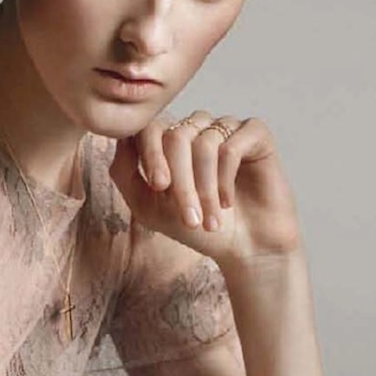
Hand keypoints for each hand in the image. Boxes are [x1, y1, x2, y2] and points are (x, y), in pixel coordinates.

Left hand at [109, 111, 301, 266]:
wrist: (245, 248)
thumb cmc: (198, 228)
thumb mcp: (149, 207)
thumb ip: (126, 173)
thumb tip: (120, 139)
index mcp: (170, 139)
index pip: (150, 128)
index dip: (151, 154)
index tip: (159, 187)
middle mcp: (198, 127)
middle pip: (177, 136)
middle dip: (181, 182)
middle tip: (190, 219)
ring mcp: (226, 127)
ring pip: (204, 144)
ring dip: (205, 188)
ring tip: (209, 221)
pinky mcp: (255, 134)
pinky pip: (232, 146)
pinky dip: (226, 179)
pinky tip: (228, 202)